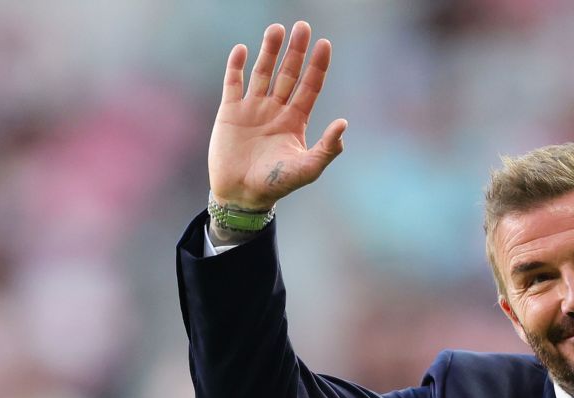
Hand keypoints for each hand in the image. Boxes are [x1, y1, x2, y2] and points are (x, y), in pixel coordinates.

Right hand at [208, 21, 347, 210]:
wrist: (241, 194)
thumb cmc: (276, 184)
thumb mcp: (307, 169)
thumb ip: (327, 148)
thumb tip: (343, 125)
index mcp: (296, 120)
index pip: (310, 86)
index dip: (318, 66)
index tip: (325, 44)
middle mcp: (276, 109)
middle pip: (288, 73)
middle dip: (296, 50)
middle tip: (303, 26)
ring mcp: (253, 108)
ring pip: (263, 72)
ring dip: (269, 50)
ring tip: (277, 29)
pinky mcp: (230, 111)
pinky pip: (233, 82)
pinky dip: (237, 66)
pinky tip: (243, 50)